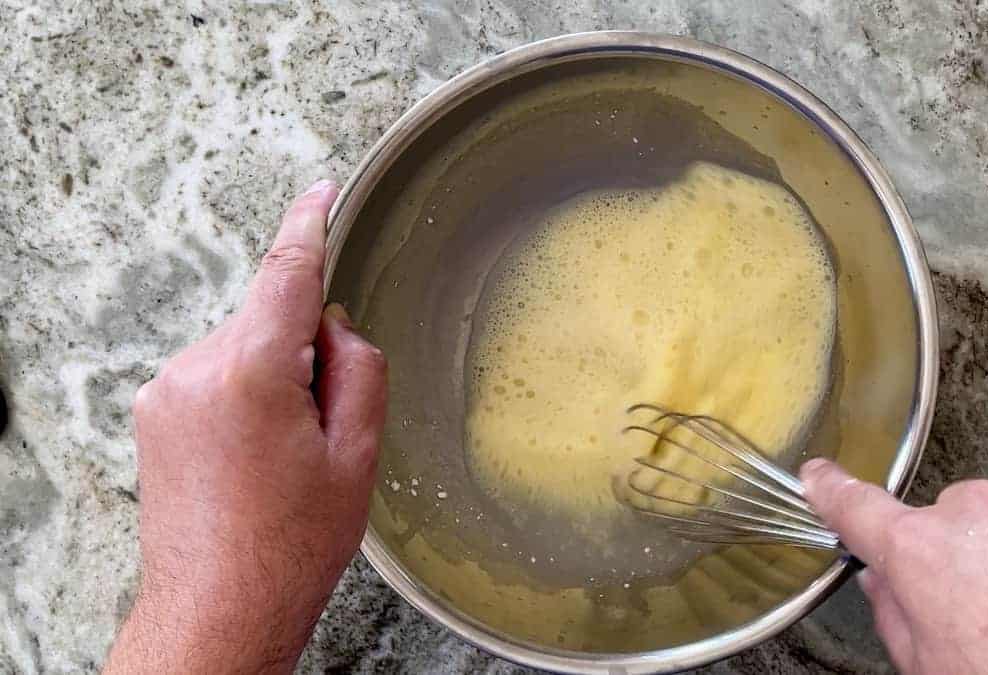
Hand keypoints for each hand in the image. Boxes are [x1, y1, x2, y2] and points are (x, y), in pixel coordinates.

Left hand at [106, 180, 387, 673]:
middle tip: (324, 430)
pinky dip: (244, 395)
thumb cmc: (288, 546)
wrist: (217, 609)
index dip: (309, 225)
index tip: (321, 193)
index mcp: (250, 373)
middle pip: (270, 319)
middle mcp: (194, 370)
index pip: (285, 273)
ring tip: (282, 459)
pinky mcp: (154, 413)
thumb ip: (356, 368)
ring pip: (243, 349)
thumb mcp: (357, 456)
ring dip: (274, 379)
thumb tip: (333, 325)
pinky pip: (215, 375)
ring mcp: (166, 392)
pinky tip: (253, 458)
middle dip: (306, 352)